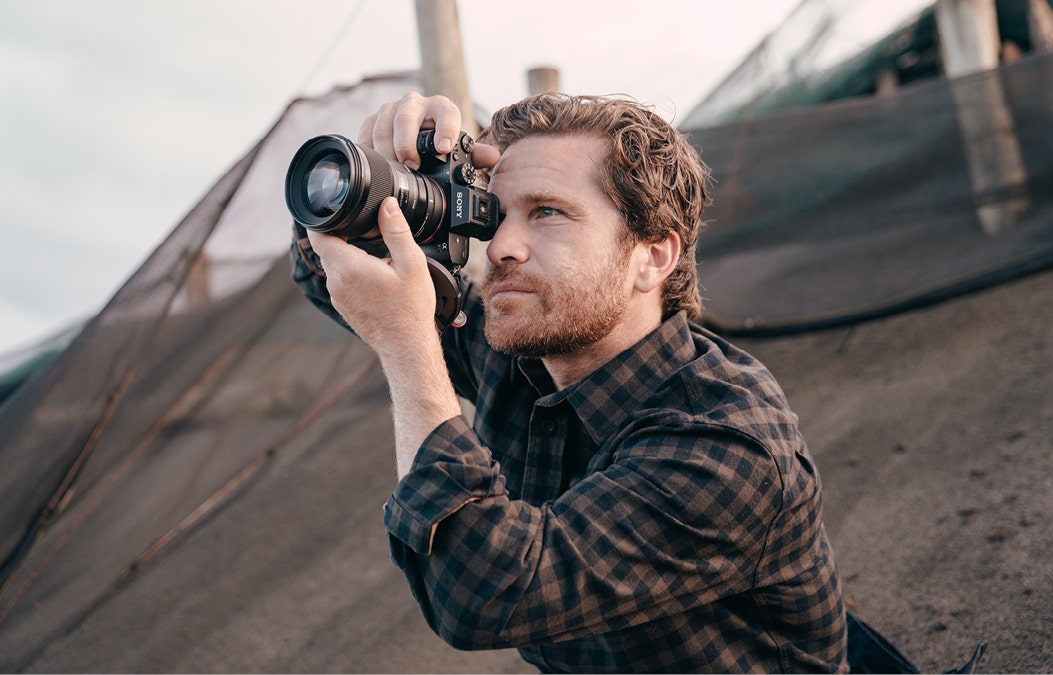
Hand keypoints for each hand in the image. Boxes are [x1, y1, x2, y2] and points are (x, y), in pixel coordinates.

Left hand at [307, 196, 436, 351]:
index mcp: (348, 266)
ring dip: (349, 255)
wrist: (406, 345)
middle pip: (327, 248)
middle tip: (363, 229)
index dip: (323, 219)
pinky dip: (352, 272)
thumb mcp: (411, 263)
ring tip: (374, 255)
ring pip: (335, 265)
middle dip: (341, 235)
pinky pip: (341, 281)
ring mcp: (337, 296)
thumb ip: (397, 230)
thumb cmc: (410, 308)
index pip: (318, 234)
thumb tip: (388, 205)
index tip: (333, 210)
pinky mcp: (343, 306)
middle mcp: (336, 281)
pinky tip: (375, 276)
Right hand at [357, 92, 500, 169]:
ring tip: (393, 169)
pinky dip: (369, 149)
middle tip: (411, 165)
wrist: (413, 140)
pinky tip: (374, 165)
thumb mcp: (456, 151)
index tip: (443, 149)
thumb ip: (474, 156)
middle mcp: (415, 104)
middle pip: (406, 118)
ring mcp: (391, 110)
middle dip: (406, 142)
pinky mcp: (372, 120)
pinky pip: (366, 132)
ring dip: (387, 149)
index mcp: (441, 108)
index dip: (445, 129)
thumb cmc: (439, 146)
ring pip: (383, 125)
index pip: (446, 112)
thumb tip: (492, 157)